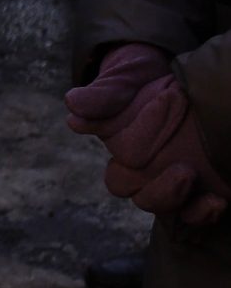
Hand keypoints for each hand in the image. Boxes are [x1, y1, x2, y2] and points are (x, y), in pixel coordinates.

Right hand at [66, 42, 228, 225]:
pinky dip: (205, 211)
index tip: (156, 115)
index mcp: (123, 154)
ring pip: (170, 209)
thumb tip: (71, 105)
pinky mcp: (203, 185)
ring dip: (180, 198)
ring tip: (192, 176)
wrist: (174, 75)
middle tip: (183, 170)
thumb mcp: (123, 78)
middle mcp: (146, 173)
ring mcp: (174, 180)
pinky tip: (216, 200)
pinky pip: (199, 211)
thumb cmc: (139, 76)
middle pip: (144, 199)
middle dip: (162, 192)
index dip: (133, 157)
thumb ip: (102, 95)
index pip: (120, 177)